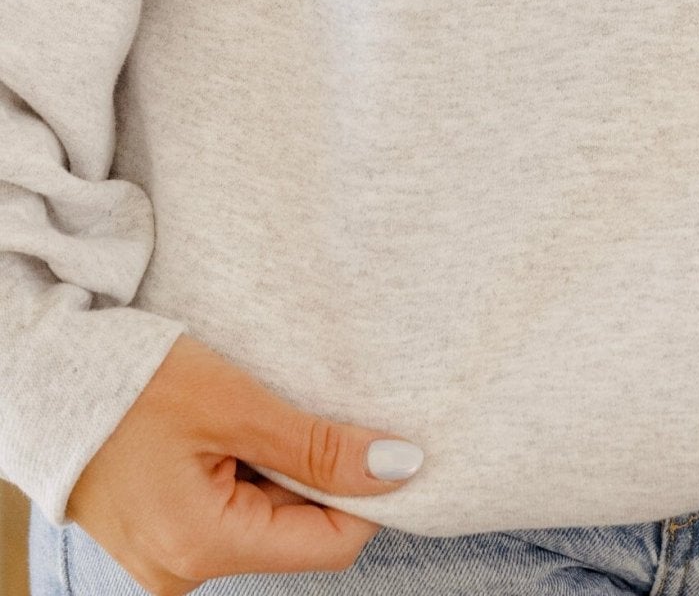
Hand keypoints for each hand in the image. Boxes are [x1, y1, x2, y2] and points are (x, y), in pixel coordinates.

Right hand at [63, 332, 424, 594]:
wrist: (45, 379)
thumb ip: (319, 445)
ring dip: (282, 471)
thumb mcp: (236, 404)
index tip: (386, 439)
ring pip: (265, 521)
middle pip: (296, 533)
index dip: (370, 494)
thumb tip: (400, 467)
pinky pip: (229, 514)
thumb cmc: (134, 384)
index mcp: (204, 547)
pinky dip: (248, 474)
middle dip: (319, 476)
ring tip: (261, 415)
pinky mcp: (159, 537)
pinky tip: (235, 430)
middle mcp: (183, 571)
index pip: (329, 545)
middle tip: (313, 408)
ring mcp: (167, 560)